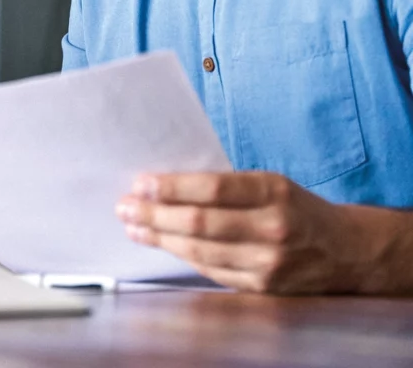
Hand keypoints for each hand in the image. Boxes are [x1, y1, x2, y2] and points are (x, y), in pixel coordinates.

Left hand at [115, 171, 366, 293]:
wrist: (346, 251)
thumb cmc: (295, 207)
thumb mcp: (269, 181)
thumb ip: (226, 184)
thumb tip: (166, 183)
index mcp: (273, 191)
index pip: (213, 188)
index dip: (172, 187)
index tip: (141, 182)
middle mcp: (272, 228)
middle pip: (201, 223)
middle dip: (155, 214)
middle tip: (124, 205)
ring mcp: (268, 263)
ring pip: (201, 251)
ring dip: (160, 237)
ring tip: (133, 225)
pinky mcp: (262, 288)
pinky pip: (212, 271)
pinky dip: (182, 256)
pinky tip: (161, 244)